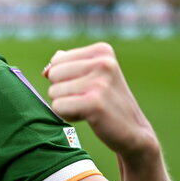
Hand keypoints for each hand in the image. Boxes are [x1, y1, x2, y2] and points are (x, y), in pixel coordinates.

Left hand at [44, 42, 157, 159]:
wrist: (132, 130)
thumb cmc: (107, 101)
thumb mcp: (93, 76)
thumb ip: (69, 66)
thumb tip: (46, 70)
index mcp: (102, 50)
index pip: (57, 60)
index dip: (64, 78)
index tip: (87, 86)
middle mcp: (103, 62)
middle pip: (53, 75)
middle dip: (62, 91)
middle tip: (86, 99)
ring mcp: (99, 82)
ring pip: (53, 92)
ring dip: (66, 104)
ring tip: (89, 107)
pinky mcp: (94, 102)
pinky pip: (58, 107)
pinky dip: (67, 115)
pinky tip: (87, 116)